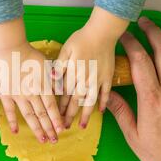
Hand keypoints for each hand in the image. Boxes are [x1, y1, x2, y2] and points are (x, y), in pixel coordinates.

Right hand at [0, 18, 63, 142]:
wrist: (9, 48)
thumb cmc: (29, 53)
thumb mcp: (47, 64)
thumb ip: (54, 78)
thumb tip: (61, 91)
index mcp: (43, 86)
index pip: (52, 107)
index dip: (57, 120)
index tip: (61, 130)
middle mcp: (31, 93)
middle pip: (42, 115)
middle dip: (49, 129)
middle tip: (55, 140)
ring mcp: (18, 95)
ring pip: (29, 116)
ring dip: (36, 129)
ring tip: (42, 140)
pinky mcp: (5, 94)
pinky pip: (10, 111)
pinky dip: (13, 122)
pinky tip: (16, 132)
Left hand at [55, 6, 128, 128]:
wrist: (103, 32)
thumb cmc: (82, 39)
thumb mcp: (66, 49)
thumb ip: (59, 66)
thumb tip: (52, 80)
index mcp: (73, 74)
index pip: (64, 95)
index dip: (59, 107)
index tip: (55, 117)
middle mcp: (85, 80)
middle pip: (76, 102)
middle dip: (69, 115)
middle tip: (64, 127)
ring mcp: (98, 80)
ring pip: (90, 101)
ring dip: (85, 114)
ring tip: (82, 126)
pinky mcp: (108, 77)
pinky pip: (106, 93)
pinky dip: (103, 103)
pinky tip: (101, 112)